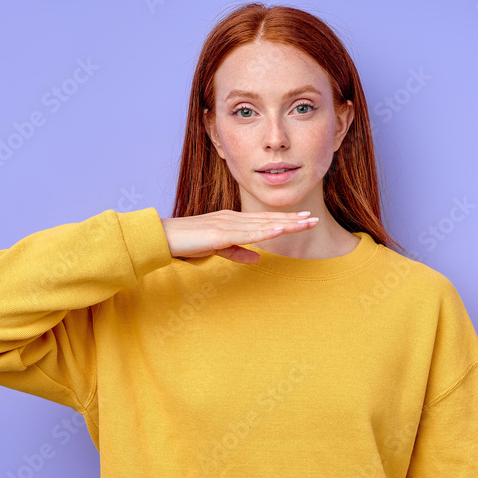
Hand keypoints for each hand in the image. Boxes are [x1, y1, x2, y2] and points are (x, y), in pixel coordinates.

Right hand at [159, 209, 319, 262]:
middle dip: (292, 220)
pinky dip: (265, 231)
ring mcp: (227, 224)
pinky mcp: (219, 232)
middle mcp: (233, 219)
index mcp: (233, 221)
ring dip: (285, 223)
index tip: (304, 220)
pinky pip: (247, 233)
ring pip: (262, 224)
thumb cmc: (187, 242)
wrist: (164, 238)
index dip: (285, 220)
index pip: (264, 220)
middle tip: (314, 219)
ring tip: (304, 223)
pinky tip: (279, 229)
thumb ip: (237, 252)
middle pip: (268, 219)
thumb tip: (258, 258)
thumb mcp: (217, 248)